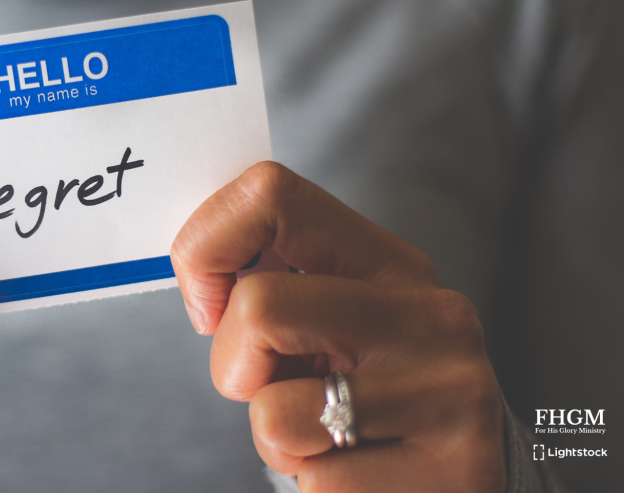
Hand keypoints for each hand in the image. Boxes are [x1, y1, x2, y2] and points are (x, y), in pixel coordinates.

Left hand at [171, 163, 505, 491]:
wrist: (462, 480)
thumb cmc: (372, 394)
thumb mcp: (335, 320)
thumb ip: (280, 280)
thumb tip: (198, 263)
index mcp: (389, 261)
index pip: (270, 195)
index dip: (206, 248)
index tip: (210, 304)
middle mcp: (430, 314)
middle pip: (258, 306)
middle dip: (234, 364)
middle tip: (270, 389)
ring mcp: (449, 394)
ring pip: (272, 412)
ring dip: (274, 438)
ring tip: (324, 437)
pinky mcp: (453, 473)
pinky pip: (311, 482)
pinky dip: (311, 483)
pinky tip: (360, 474)